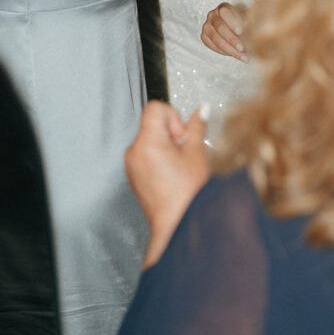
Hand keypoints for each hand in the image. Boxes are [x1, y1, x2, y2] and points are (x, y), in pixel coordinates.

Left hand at [126, 101, 210, 266]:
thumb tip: (202, 110)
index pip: (155, 108)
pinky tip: (170, 174)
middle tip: (183, 152)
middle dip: (170, 133)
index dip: (173, 117)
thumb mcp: (196, 154)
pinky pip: (144, 154)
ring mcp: (131, 164)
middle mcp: (134, 151)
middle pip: (152, 123)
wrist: (177, 226)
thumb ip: (197, 126)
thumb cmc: (187, 196)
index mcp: (148, 142)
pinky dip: (157, 157)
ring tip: (178, 166)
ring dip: (164, 145)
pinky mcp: (133, 175)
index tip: (181, 135)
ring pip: (149, 139)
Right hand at [201, 2, 247, 60]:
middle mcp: (212, 15)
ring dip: (229, 49)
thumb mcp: (248, 16)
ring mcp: (207, 26)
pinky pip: (212, 45)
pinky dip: (223, 52)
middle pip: (220, 27)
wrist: (235, 26)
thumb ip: (249, 18)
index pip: (225, 12)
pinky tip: (235, 55)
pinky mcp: (204, 36)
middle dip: (232, 39)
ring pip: (215, 38)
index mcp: (223, 7)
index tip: (241, 32)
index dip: (232, 22)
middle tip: (243, 48)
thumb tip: (249, 25)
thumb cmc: (243, 20)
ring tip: (242, 56)